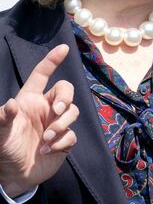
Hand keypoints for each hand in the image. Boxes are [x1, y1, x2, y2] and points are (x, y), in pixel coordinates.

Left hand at [0, 45, 78, 197]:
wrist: (14, 176)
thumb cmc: (4, 149)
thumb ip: (3, 118)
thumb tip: (12, 103)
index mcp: (30, 100)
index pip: (42, 75)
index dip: (52, 60)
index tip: (64, 48)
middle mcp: (46, 109)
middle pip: (66, 91)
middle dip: (65, 98)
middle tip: (57, 109)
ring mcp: (57, 124)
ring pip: (73, 112)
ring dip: (60, 125)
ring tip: (45, 139)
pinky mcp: (65, 140)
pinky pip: (71, 134)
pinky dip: (60, 142)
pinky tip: (47, 151)